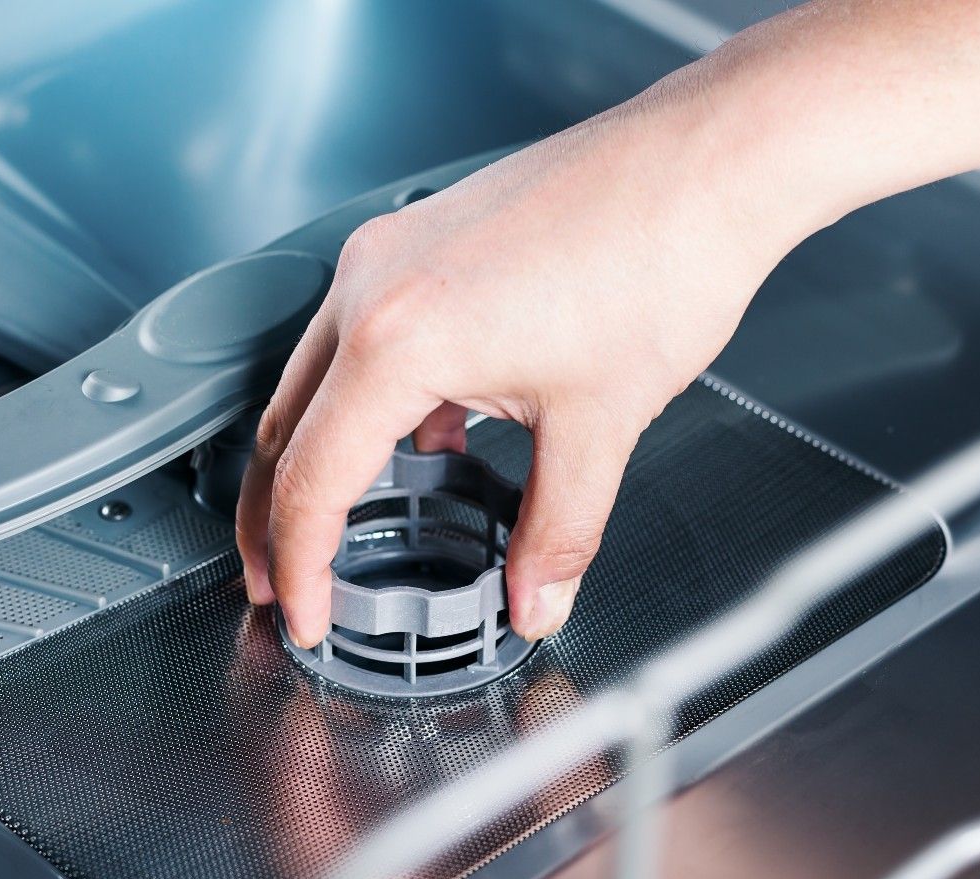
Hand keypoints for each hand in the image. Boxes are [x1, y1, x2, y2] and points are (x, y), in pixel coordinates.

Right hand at [236, 80, 800, 648]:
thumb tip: (538, 596)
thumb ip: (558, 532)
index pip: (311, 480)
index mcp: (397, 337)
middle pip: (285, 426)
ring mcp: (393, 251)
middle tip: (282, 582)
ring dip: (318, 455)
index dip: (300, 566)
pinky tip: (422, 441)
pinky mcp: (424, 236)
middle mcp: (374, 284)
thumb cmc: (660, 255)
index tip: (305, 614)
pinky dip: (370, 397)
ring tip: (341, 524)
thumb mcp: (600, 425)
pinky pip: (363, 332)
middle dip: (274, 518)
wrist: (706, 164)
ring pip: (317, 376)